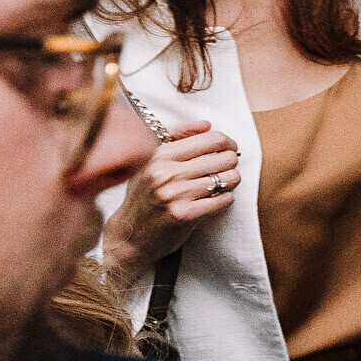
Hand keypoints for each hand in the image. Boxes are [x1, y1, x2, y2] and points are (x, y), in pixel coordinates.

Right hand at [103, 119, 239, 283]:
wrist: (130, 235)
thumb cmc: (144, 196)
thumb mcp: (151, 162)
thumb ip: (176, 137)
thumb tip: (206, 124)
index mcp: (159, 155)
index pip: (211, 139)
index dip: (227, 142)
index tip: (229, 148)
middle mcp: (165, 173)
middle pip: (223, 158)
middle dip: (231, 162)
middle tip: (227, 168)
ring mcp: (174, 195)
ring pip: (227, 178)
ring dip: (231, 181)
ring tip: (223, 183)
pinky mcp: (184, 215)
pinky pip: (223, 200)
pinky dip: (226, 198)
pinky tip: (217, 199)